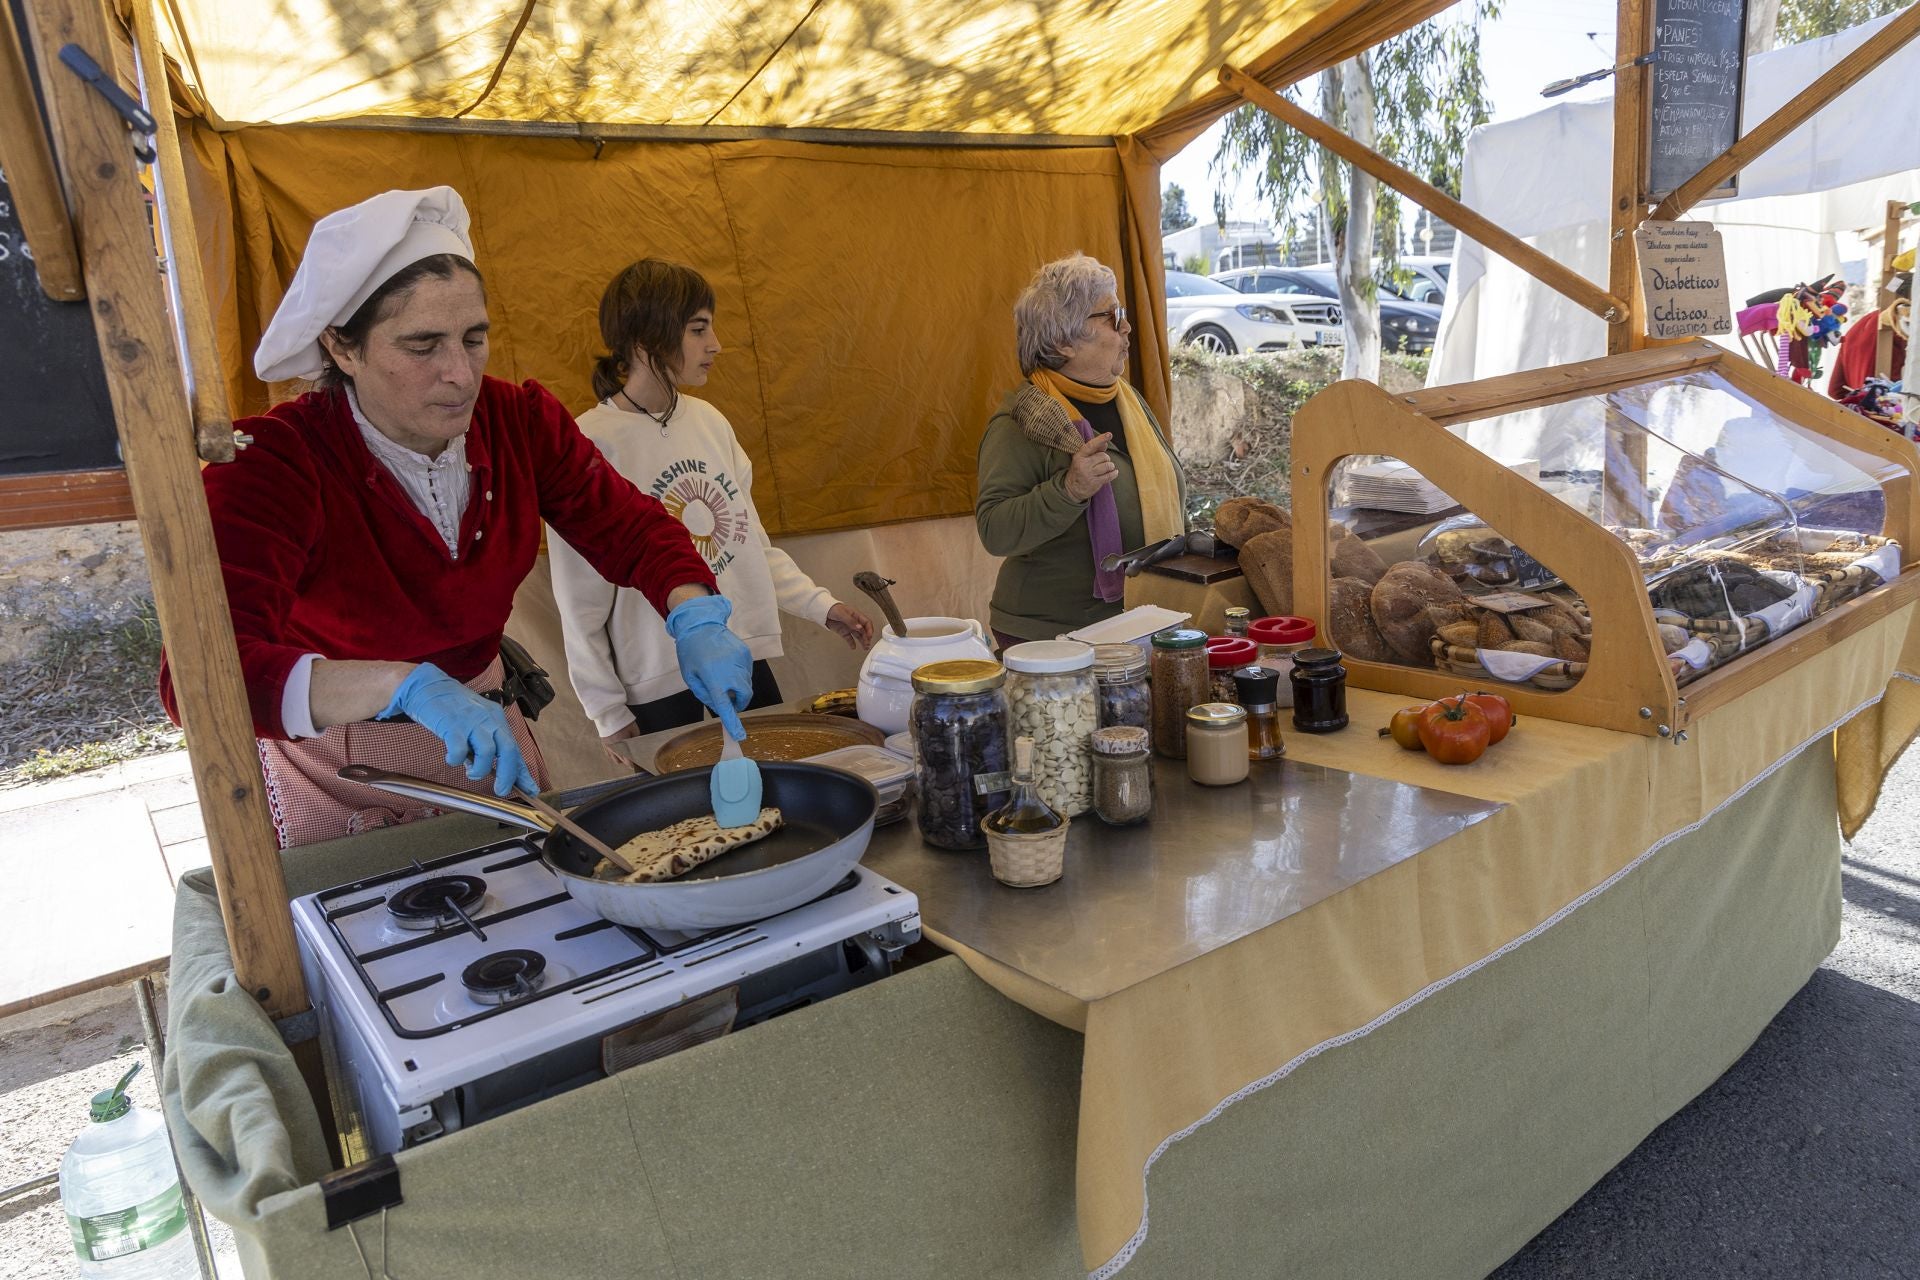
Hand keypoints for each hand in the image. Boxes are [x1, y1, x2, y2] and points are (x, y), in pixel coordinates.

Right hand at [382, 663, 538, 797]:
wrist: (428, 686)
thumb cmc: (453, 709)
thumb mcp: (477, 724)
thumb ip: (486, 744)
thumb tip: (497, 771)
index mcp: (497, 720)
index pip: (515, 749)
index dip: (523, 772)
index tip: (531, 790)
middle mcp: (489, 719)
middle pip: (508, 750)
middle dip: (508, 775)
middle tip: (501, 791)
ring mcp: (471, 721)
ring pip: (488, 752)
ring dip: (480, 770)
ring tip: (471, 771)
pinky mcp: (452, 724)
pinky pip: (459, 750)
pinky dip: (455, 760)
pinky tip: (451, 758)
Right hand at [601, 722, 640, 771]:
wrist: (609, 714)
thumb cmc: (623, 720)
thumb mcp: (634, 729)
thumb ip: (636, 738)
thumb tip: (637, 745)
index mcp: (622, 746)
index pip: (628, 761)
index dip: (632, 764)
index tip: (636, 765)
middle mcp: (614, 748)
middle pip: (621, 761)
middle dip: (627, 762)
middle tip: (633, 760)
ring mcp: (608, 747)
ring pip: (614, 759)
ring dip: (620, 759)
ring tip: (625, 755)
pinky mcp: (604, 743)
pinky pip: (608, 754)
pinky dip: (613, 755)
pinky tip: (618, 752)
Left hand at [664, 594, 753, 739]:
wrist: (701, 624)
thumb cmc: (691, 652)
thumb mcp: (691, 677)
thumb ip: (705, 694)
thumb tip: (720, 705)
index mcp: (713, 678)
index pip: (726, 705)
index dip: (733, 722)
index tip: (739, 735)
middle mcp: (731, 671)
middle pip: (745, 696)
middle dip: (740, 703)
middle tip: (729, 701)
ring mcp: (741, 661)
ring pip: (746, 683)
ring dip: (737, 686)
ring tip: (722, 673)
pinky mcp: (746, 654)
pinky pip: (746, 671)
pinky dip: (738, 674)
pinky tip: (726, 664)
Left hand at [824, 603, 874, 649]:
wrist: (823, 611)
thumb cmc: (833, 608)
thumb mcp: (842, 614)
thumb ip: (851, 621)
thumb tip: (859, 627)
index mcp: (856, 615)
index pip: (866, 623)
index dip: (869, 629)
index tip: (869, 636)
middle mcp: (854, 622)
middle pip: (864, 630)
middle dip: (867, 637)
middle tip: (867, 644)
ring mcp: (849, 627)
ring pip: (858, 635)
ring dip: (862, 641)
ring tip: (864, 647)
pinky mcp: (843, 632)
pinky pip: (849, 638)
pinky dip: (852, 643)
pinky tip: (853, 647)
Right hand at [1063, 432, 1116, 501]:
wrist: (1071, 489)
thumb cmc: (1079, 470)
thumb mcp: (1082, 459)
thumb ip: (1094, 450)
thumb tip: (1105, 443)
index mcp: (1079, 456)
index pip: (1091, 446)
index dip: (1101, 439)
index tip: (1109, 434)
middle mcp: (1083, 465)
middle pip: (1103, 456)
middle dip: (1106, 458)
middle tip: (1102, 462)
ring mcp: (1089, 475)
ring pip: (1108, 466)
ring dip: (1110, 466)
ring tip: (1107, 468)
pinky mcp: (1095, 483)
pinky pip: (1109, 476)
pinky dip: (1114, 473)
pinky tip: (1114, 472)